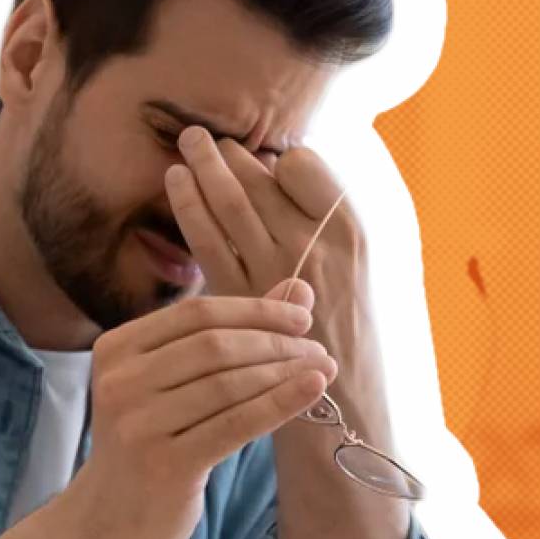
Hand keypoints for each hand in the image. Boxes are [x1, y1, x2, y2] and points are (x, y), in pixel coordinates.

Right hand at [57, 286, 336, 538]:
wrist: (110, 522)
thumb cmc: (152, 442)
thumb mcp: (176, 384)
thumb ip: (230, 334)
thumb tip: (298, 290)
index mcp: (116, 348)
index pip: (197, 313)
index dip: (255, 311)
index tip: (301, 318)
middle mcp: (120, 382)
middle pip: (215, 345)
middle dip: (275, 342)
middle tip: (318, 349)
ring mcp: (138, 424)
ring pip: (229, 383)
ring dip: (284, 372)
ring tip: (323, 370)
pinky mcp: (164, 464)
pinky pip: (236, 424)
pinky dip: (280, 402)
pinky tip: (312, 390)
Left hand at [164, 126, 380, 395]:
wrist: (351, 403)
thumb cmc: (358, 331)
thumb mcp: (363, 265)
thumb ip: (328, 222)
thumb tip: (284, 173)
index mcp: (350, 230)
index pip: (304, 167)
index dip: (280, 159)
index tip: (266, 158)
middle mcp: (315, 246)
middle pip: (261, 181)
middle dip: (229, 154)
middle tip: (203, 135)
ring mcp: (276, 272)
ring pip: (231, 203)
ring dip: (205, 168)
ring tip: (187, 143)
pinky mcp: (242, 299)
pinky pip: (208, 240)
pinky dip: (189, 205)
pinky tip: (176, 182)